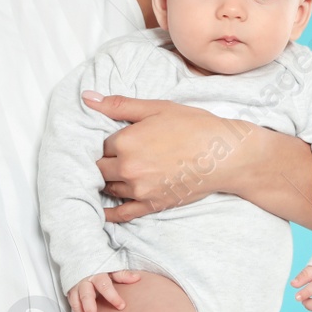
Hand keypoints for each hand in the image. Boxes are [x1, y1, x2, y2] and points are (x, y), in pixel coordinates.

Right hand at [66, 269, 140, 311]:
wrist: (82, 263)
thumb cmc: (101, 270)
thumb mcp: (112, 270)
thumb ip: (122, 275)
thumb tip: (137, 278)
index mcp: (97, 275)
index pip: (105, 286)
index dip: (112, 296)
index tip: (121, 306)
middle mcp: (85, 282)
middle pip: (86, 297)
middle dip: (90, 310)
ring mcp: (76, 288)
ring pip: (77, 304)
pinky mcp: (71, 294)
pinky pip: (74, 307)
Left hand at [81, 92, 244, 220]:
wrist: (224, 154)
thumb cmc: (194, 126)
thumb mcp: (156, 107)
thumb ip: (118, 105)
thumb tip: (86, 98)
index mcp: (125, 141)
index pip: (101, 145)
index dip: (111, 143)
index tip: (121, 141)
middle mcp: (128, 167)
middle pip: (100, 168)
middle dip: (106, 163)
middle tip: (116, 158)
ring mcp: (139, 189)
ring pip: (109, 188)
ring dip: (110, 182)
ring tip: (114, 176)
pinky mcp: (151, 204)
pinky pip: (123, 213)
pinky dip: (110, 213)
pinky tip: (102, 212)